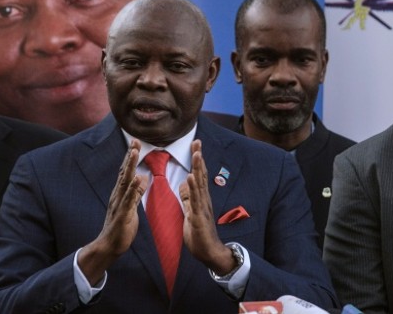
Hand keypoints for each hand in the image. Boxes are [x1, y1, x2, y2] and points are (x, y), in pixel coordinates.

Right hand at [79, 139, 147, 284]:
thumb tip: (143, 178)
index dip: (131, 157)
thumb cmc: (120, 228)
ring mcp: (118, 204)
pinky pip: (128, 200)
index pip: (126, 172)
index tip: (136, 143)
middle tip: (135, 141)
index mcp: (120, 194)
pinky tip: (137, 180)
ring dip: (129, 167)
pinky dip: (132, 189)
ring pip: (125, 182)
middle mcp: (117, 195)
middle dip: (130, 156)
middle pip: (124, 172)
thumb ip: (136, 194)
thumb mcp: (131, 208)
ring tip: (134, 153)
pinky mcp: (122, 215)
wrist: (109, 246)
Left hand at [180, 140, 237, 275]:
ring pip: (200, 184)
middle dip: (199, 158)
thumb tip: (184, 184)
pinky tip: (191, 178)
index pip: (198, 174)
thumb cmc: (199, 233)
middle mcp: (204, 199)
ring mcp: (203, 207)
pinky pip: (196, 200)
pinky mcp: (199, 217)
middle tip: (197, 141)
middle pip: (201, 174)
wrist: (208, 251)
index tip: (195, 144)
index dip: (196, 159)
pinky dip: (193, 188)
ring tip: (196, 154)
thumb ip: (188, 198)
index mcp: (200, 198)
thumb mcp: (191, 212)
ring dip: (198, 168)